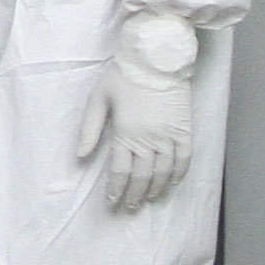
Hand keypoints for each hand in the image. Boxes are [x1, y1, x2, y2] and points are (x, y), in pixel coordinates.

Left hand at [75, 12, 200, 213]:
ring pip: (163, 171)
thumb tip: (79, 157)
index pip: (120, 171)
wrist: (157, 57)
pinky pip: (185, 157)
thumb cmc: (124, 75)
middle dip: (135, 195)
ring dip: (156, 188)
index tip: (113, 201)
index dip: (116, 189)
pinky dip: (179, 172)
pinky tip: (172, 182)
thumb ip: (89, 130)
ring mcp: (169, 134)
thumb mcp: (98, 99)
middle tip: (130, 207)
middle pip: (142, 176)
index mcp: (125, 133)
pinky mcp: (185, 128)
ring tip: (149, 199)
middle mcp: (149, 138)